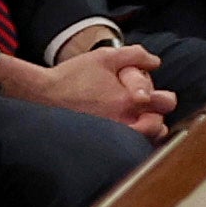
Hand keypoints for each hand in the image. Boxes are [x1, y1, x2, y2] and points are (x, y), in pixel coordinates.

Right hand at [3, 36, 177, 139]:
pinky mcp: (97, 146)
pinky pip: (123, 151)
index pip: (165, 103)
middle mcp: (123, 122)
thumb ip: (136, 55)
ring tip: (134, 123)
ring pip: (143, 143)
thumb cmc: (72, 75)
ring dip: (144, 133)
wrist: (40, 95)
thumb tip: (156, 63)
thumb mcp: (105, 57)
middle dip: (157, 117)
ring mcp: (110, 137)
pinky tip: (120, 132)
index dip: (163, 97)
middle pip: (159, 128)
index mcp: (129, 100)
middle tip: (145, 111)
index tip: (151, 96)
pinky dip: (127, 143)